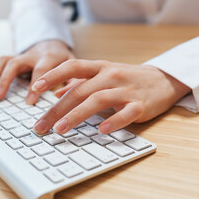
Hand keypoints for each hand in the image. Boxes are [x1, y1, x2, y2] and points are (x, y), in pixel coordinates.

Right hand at [0, 40, 73, 103]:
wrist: (54, 44)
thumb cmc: (64, 61)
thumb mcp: (74, 68)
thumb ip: (74, 81)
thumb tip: (71, 99)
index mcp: (50, 57)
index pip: (41, 69)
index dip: (35, 85)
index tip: (29, 102)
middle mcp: (33, 55)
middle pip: (15, 63)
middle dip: (6, 80)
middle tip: (0, 97)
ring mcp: (22, 56)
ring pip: (5, 61)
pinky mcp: (14, 57)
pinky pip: (1, 60)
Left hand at [31, 59, 190, 134]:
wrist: (163, 80)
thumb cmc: (125, 79)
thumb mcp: (101, 75)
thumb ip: (78, 83)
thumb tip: (54, 93)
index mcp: (99, 67)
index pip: (72, 66)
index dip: (53, 76)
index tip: (35, 88)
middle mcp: (110, 76)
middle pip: (79, 91)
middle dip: (56, 110)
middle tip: (40, 126)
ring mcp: (125, 90)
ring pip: (97, 100)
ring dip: (76, 116)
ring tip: (60, 130)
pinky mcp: (140, 105)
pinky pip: (125, 113)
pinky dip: (113, 122)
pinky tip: (101, 131)